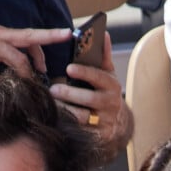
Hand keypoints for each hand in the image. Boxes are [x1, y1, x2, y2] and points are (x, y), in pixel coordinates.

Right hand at [0, 24, 71, 107]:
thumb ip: (1, 54)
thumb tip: (17, 68)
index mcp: (0, 33)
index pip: (27, 34)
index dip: (46, 37)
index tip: (63, 36)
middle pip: (29, 36)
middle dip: (49, 36)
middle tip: (66, 36)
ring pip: (17, 59)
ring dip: (27, 75)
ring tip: (30, 87)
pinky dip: (1, 86)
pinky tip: (0, 92)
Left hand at [50, 33, 132, 157]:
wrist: (119, 126)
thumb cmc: (107, 95)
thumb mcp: (108, 76)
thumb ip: (103, 56)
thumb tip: (103, 32)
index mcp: (112, 87)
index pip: (99, 78)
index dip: (84, 73)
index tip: (69, 68)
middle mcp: (110, 105)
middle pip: (89, 100)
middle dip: (70, 94)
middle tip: (53, 90)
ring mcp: (104, 123)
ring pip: (82, 118)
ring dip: (65, 111)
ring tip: (51, 104)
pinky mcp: (96, 137)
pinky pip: (78, 132)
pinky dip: (66, 126)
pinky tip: (54, 119)